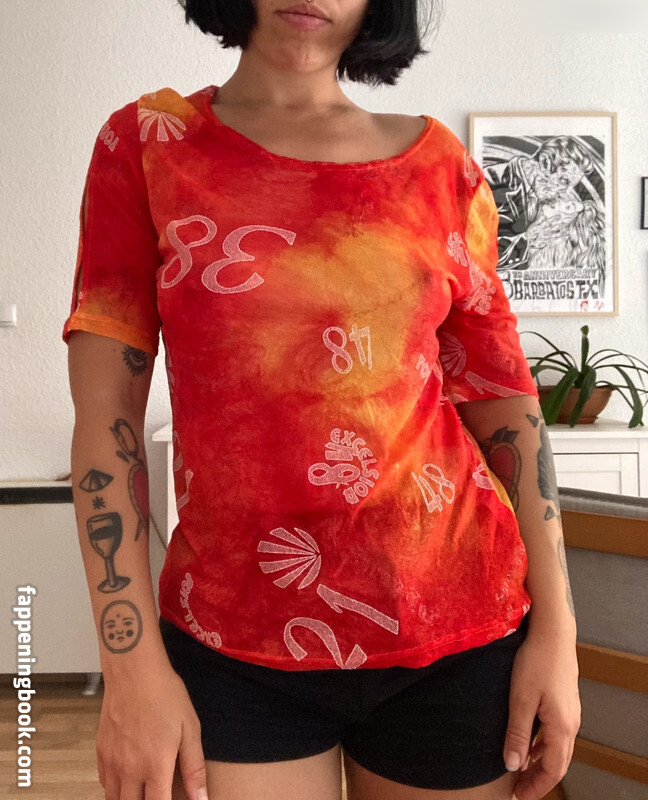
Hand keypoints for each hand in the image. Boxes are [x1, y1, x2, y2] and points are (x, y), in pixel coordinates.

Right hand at [97, 666, 208, 799]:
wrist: (134, 672)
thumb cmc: (165, 696)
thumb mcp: (190, 729)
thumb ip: (194, 768)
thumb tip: (201, 799)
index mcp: (155, 766)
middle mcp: (129, 770)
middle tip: (157, 792)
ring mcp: (111, 762)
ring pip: (114, 799)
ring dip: (129, 799)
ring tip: (143, 790)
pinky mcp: (100, 751)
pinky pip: (104, 783)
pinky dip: (115, 787)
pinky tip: (128, 777)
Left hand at [503, 625, 580, 799]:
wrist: (553, 633)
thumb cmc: (535, 662)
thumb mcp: (520, 698)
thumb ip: (517, 733)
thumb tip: (513, 765)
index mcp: (561, 727)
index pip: (552, 770)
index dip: (536, 786)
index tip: (519, 796)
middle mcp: (571, 724)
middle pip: (558, 763)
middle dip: (539, 780)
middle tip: (520, 789)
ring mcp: (571, 713)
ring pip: (559, 749)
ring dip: (542, 763)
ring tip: (522, 771)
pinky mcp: (565, 702)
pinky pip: (557, 734)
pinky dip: (544, 747)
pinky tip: (530, 744)